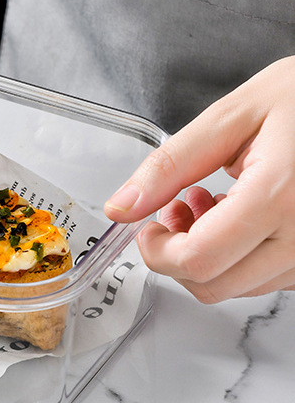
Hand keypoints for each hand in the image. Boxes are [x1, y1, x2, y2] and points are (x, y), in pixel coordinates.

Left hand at [103, 58, 294, 301]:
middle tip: (175, 210)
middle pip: (216, 285)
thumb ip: (172, 164)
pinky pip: (269, 278)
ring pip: (241, 287)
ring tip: (211, 202)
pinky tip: (240, 214)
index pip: (200, 260)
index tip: (147, 227)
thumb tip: (124, 205)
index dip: (158, 251)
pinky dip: (242, 256)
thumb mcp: (233, 115)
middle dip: (178, 255)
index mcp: (277, 195)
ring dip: (211, 256)